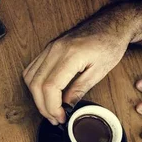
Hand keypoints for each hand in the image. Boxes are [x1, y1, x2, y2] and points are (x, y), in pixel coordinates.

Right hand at [22, 6, 139, 124]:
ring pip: (30, 78)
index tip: (60, 117)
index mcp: (71, 55)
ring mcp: (49, 48)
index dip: (52, 106)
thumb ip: (80, 89)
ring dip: (36, 97)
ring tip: (49, 109)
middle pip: (36, 84)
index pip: (50, 86)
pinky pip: (32, 70)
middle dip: (43, 106)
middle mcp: (55, 50)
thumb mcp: (100, 71)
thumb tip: (66, 106)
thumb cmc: (110, 44)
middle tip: (54, 118)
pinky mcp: (48, 49)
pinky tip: (44, 94)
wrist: (111, 24)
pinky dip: (34, 85)